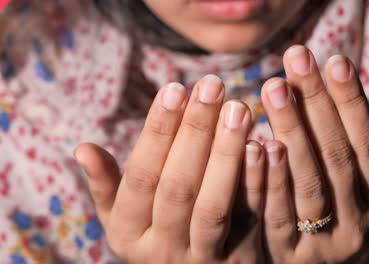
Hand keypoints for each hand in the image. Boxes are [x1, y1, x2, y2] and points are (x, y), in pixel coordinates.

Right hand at [74, 75, 265, 262]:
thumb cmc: (156, 236)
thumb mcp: (125, 220)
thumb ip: (107, 186)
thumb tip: (82, 148)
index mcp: (129, 234)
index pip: (141, 176)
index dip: (157, 132)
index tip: (174, 87)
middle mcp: (162, 251)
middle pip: (178, 186)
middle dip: (195, 133)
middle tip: (212, 84)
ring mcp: (203, 260)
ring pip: (213, 205)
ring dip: (226, 154)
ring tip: (239, 108)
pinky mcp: (241, 261)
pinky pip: (250, 221)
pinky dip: (258, 182)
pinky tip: (268, 144)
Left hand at [259, 45, 368, 262]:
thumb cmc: (340, 218)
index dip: (352, 102)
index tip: (334, 59)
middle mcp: (360, 225)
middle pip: (337, 156)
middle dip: (316, 103)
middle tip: (296, 59)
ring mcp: (324, 244)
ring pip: (308, 180)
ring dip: (291, 130)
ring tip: (273, 86)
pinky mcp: (288, 258)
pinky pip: (275, 214)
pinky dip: (267, 178)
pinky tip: (254, 142)